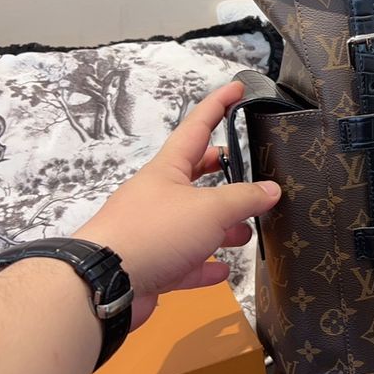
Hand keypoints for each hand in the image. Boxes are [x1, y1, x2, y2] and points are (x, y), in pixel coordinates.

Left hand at [74, 81, 280, 328]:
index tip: (238, 89)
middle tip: (249, 172)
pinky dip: (204, 264)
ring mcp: (154, 232)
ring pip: (194, 223)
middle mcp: (159, 196)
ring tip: (247, 232)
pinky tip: (221, 270)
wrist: (102, 284)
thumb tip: (271, 189)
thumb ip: (244, 198)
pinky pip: (184, 261)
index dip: (219, 105)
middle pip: (196, 177)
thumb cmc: (154, 231)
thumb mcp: (209, 209)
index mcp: (168, 170)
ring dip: (221, 227)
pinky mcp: (152, 265)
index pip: (197, 126)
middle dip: (223, 175)